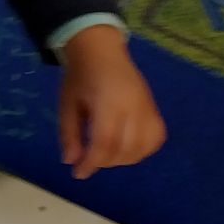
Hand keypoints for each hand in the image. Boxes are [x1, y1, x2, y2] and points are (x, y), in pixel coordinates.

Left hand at [57, 26, 165, 180]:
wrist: (101, 50)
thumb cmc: (80, 77)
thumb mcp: (66, 104)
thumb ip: (69, 134)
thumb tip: (71, 162)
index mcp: (108, 101)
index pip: (104, 142)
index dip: (92, 163)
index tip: (79, 174)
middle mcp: (133, 105)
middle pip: (125, 148)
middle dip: (105, 162)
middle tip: (89, 159)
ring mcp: (147, 106)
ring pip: (143, 146)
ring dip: (123, 159)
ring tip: (106, 154)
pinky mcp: (154, 108)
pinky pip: (156, 138)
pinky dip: (143, 149)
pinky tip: (126, 148)